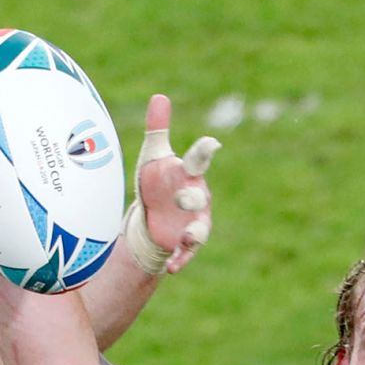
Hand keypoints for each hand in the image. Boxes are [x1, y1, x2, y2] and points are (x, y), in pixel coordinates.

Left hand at [124, 94, 219, 274]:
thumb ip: (158, 128)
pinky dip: (181, 259)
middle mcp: (197, 196)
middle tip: (182, 197)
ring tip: (187, 239)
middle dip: (192, 196)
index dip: (206, 150)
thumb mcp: (154, 155)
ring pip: (200, 228)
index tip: (212, 143)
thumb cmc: (158, 181)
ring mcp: (193, 221)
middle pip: (199, 195)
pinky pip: (186, 252)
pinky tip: (172, 268)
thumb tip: (159, 96)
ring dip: (194, 234)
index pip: (200, 158)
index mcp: (189, 172)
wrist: (152, 215)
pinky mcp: (184, 242)